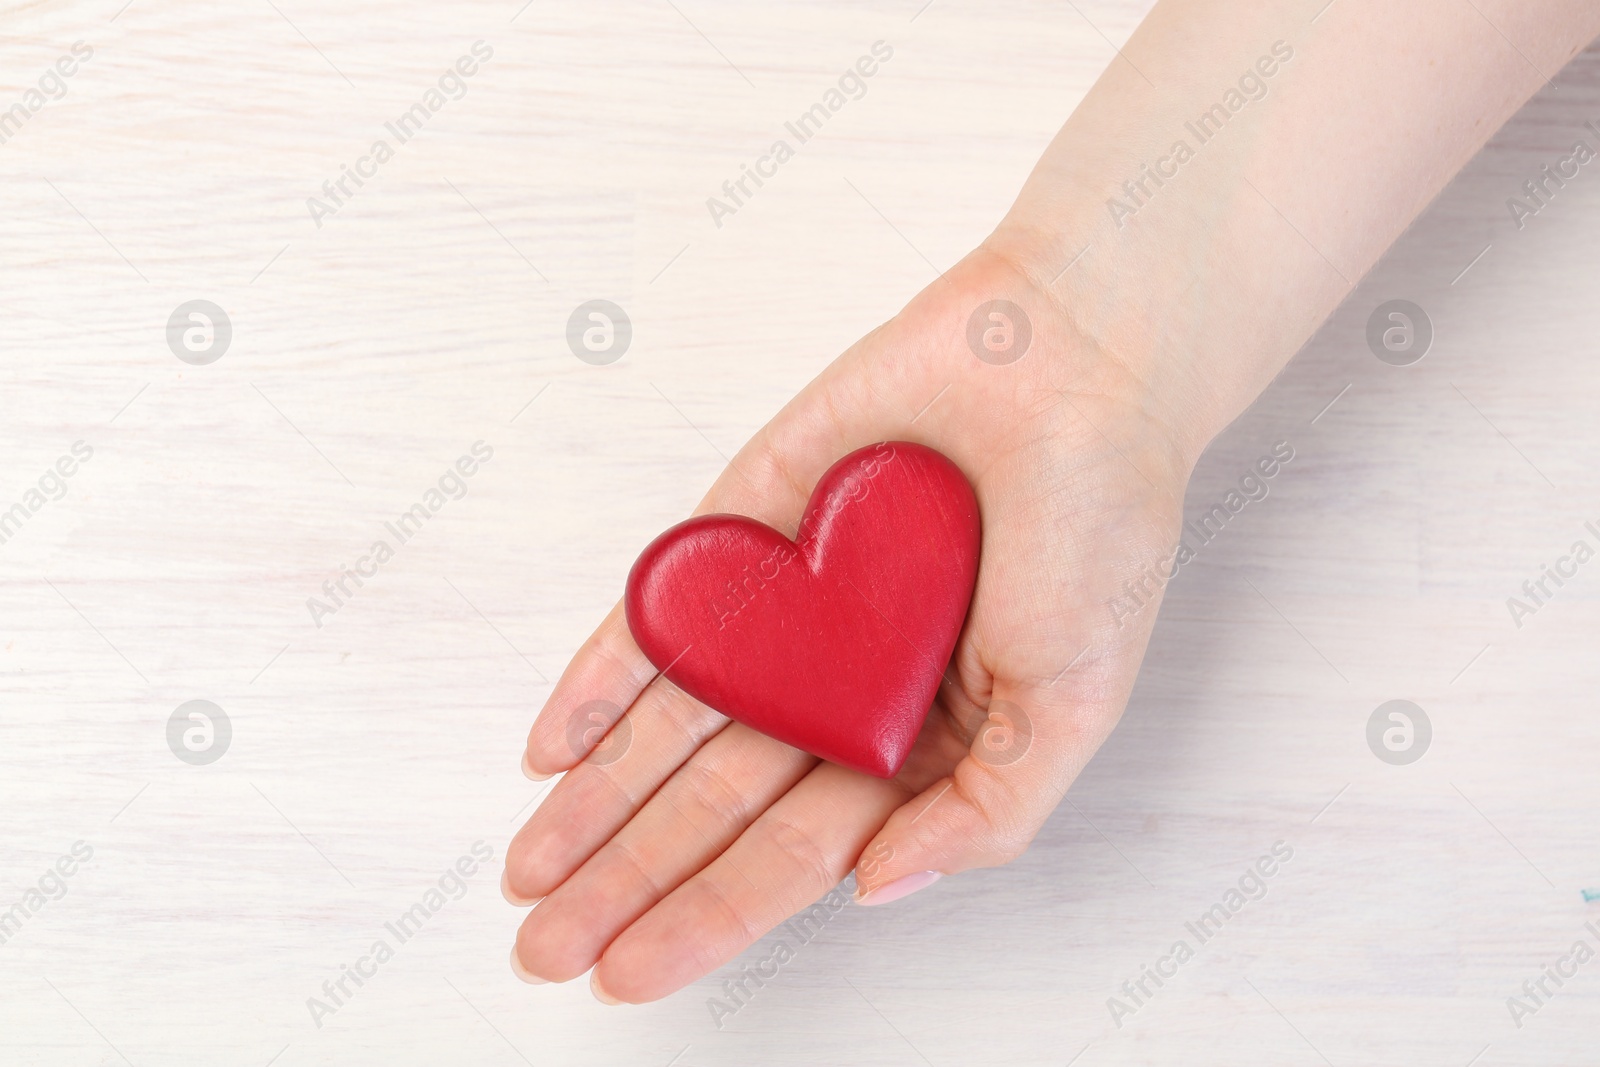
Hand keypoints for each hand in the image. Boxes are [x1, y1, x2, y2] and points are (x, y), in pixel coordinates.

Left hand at [504, 244, 1197, 1002]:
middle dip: (628, 879)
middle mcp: (840, 689)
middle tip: (546, 948)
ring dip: (597, 799)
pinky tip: (551, 746)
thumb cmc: (1099, 528)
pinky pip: (662, 618)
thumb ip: (984, 814)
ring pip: (671, 725)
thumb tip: (872, 889)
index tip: (631, 973)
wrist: (1075, 366)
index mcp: (921, 743)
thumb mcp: (1074, 705)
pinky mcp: (746, 533)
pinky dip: (603, 679)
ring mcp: (787, 614)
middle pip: (712, 804)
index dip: (711, 915)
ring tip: (530, 874)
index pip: (795, 853)